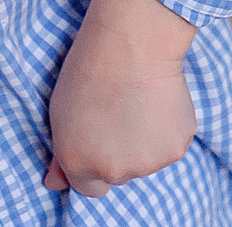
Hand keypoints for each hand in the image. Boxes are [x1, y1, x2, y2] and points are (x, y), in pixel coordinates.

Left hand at [42, 0, 197, 196]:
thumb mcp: (60, 110)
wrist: (131, 42)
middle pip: (120, 174)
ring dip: (145, 140)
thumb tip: (54, 184)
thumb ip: (61, 154)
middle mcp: (113, 171)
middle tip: (118, 110)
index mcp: (79, 162)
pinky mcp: (176, 147)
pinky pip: (171, 145)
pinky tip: (158, 99)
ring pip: (148, 161)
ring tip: (138, 100)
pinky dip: (167, 128)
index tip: (98, 138)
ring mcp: (148, 163)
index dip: (94, 162)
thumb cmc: (90, 68)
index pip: (89, 189)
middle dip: (120, 151)